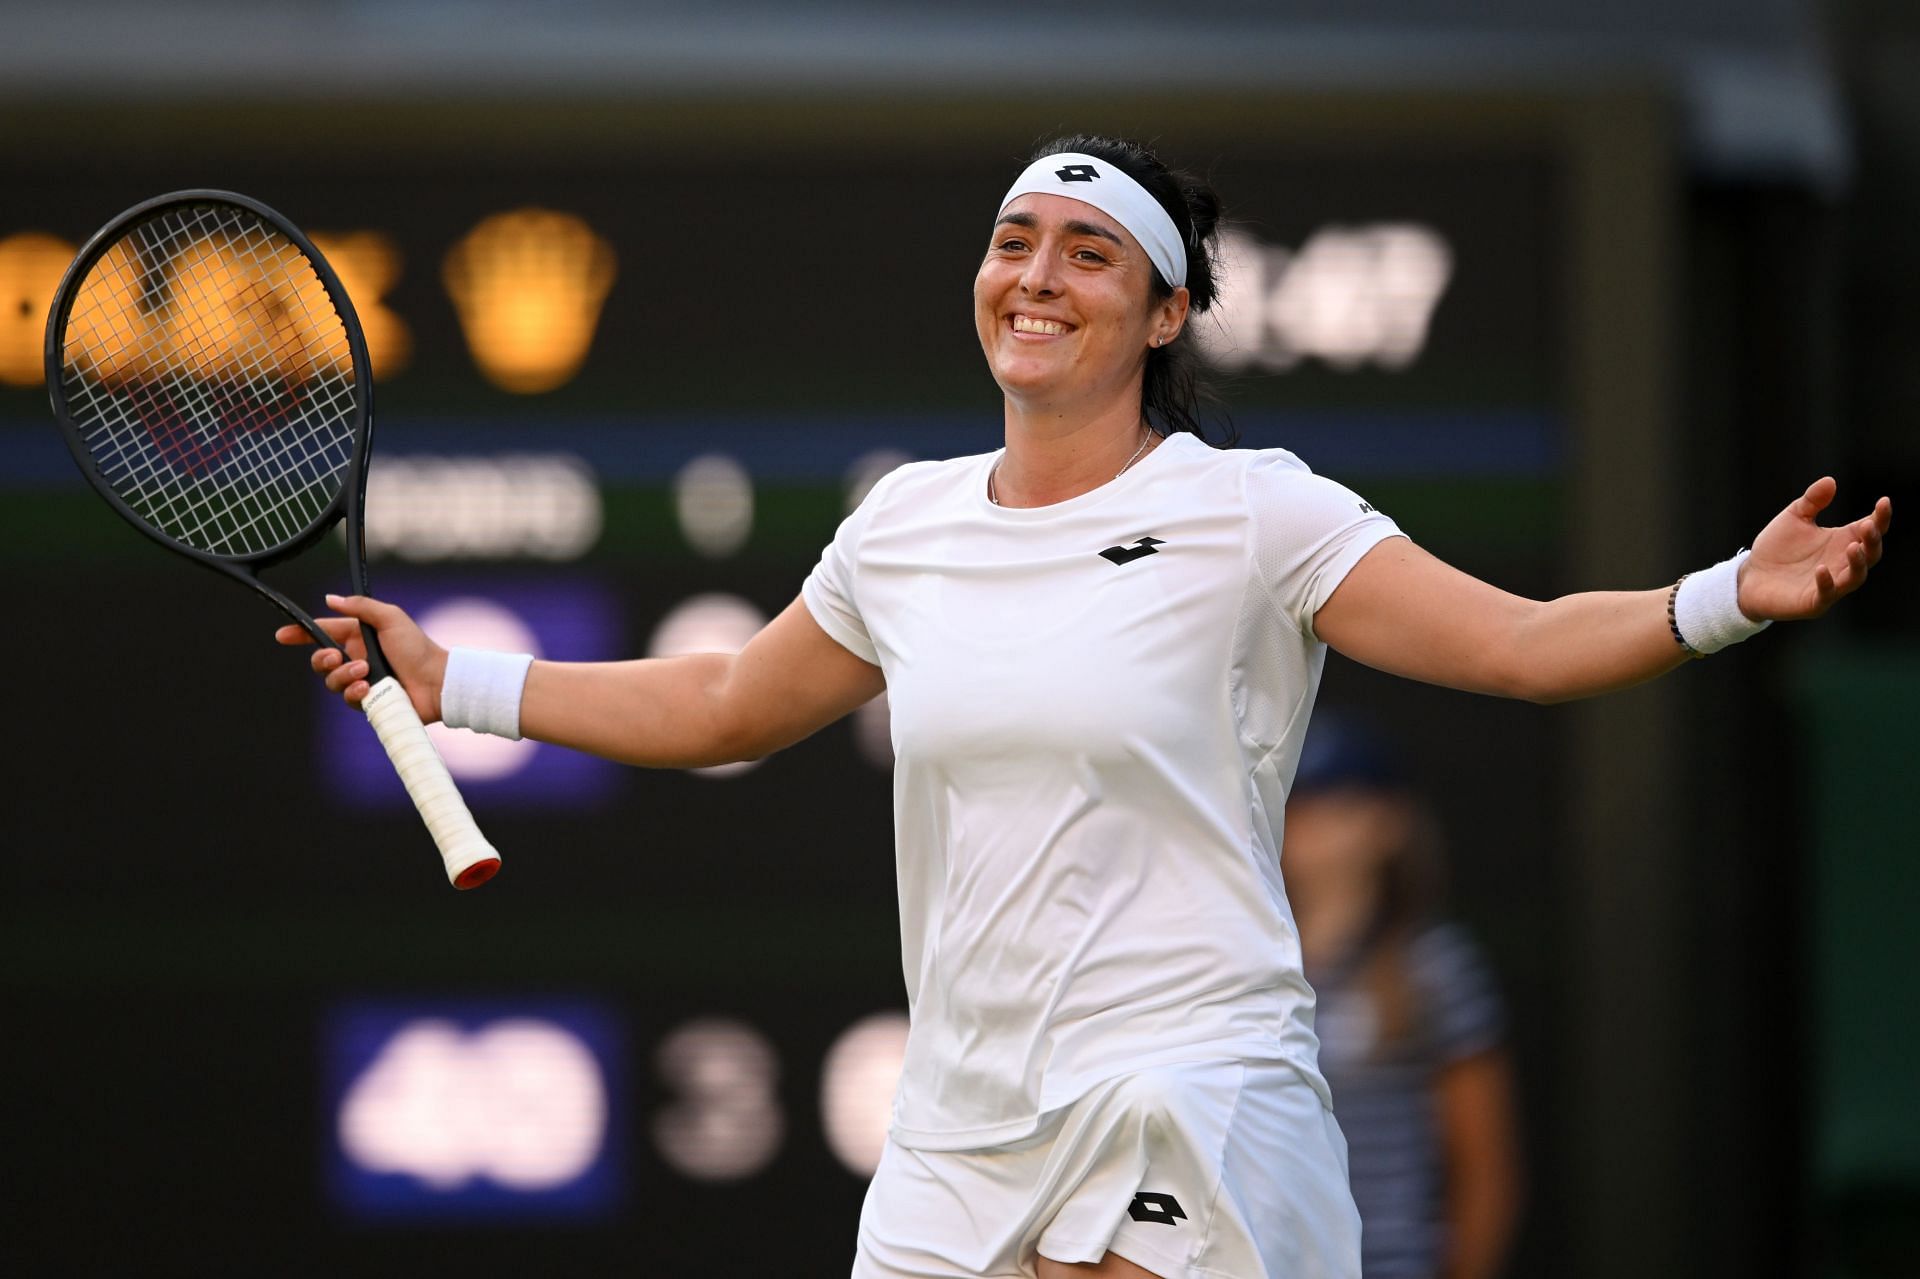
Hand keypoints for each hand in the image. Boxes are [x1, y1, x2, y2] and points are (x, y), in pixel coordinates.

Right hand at [273, 593, 447, 719]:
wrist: (436, 682)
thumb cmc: (417, 648)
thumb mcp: (390, 618)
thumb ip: (360, 607)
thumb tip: (331, 598)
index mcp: (359, 637)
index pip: (322, 633)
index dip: (300, 634)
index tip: (282, 635)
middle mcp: (357, 658)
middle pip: (319, 661)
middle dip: (321, 659)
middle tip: (336, 657)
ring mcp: (361, 681)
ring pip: (331, 681)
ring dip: (343, 675)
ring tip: (365, 672)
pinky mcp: (368, 701)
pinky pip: (347, 698)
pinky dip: (354, 692)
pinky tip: (367, 688)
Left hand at [1739, 478, 1890, 620]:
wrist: (1750, 577)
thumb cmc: (1776, 548)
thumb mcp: (1793, 518)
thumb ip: (1812, 501)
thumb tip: (1830, 481)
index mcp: (1842, 541)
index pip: (1870, 529)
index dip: (1881, 517)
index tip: (1883, 501)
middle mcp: (1842, 563)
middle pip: (1871, 553)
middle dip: (1873, 540)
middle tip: (1869, 525)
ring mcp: (1831, 584)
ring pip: (1855, 576)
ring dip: (1858, 563)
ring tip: (1853, 547)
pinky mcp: (1814, 602)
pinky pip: (1826, 594)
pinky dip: (1827, 582)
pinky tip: (1820, 570)